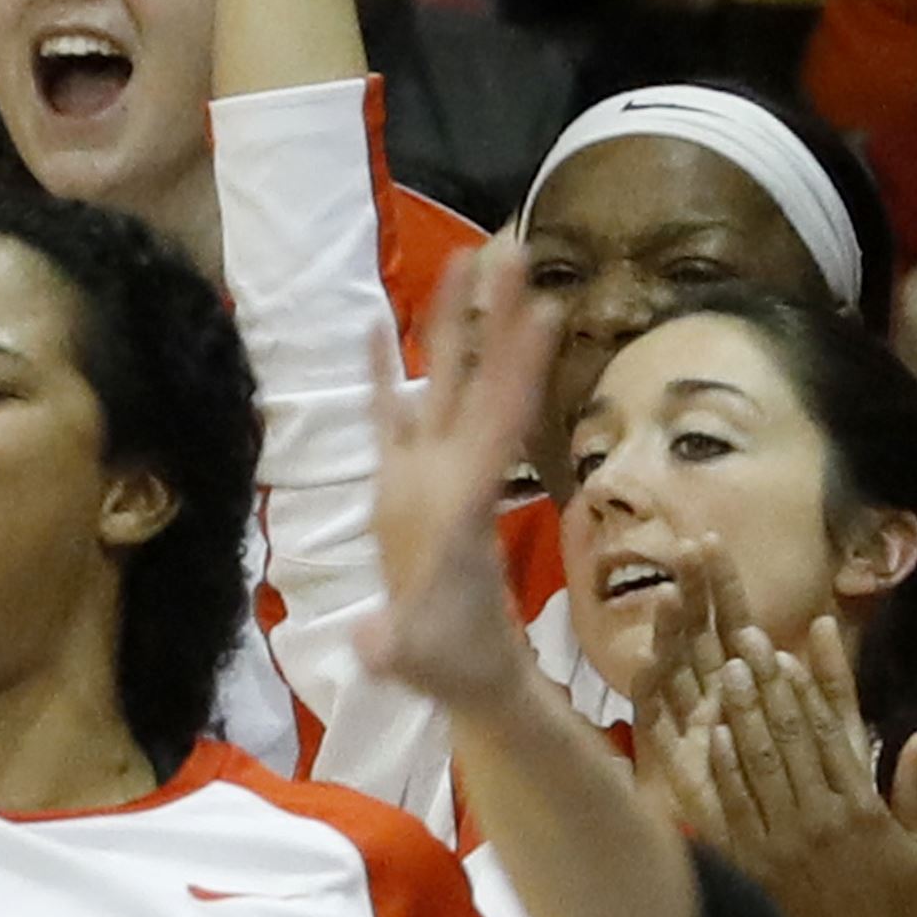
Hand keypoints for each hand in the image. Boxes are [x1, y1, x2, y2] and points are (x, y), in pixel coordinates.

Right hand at [359, 243, 557, 708]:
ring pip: (443, 385)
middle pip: (480, 382)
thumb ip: (394, 648)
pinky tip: (371, 329)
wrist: (463, 668)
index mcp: (463, 502)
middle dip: (495, 318)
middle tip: (514, 248)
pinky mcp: (398, 484)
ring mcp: (425, 474)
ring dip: (454, 326)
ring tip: (464, 260)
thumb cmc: (449, 665)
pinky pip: (388, 415)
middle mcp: (452, 473)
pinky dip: (380, 373)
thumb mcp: (419, 661)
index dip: (519, 371)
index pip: (499, 426)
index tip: (545, 311)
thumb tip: (371, 643)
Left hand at [635, 545, 916, 916]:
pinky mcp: (751, 856)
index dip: (822, 678)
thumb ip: (908, 789)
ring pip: (759, 759)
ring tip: (727, 662)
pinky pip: (733, 800)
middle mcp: (822, 815)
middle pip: (792, 733)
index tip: (809, 635)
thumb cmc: (892, 904)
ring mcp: (782, 835)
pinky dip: (722, 761)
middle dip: (770, 680)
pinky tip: (711, 725)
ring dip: (742, 709)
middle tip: (750, 633)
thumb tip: (914, 733)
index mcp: (863, 808)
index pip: (840, 728)